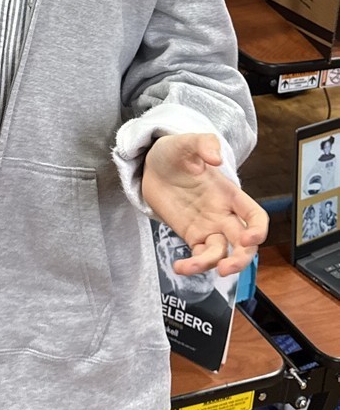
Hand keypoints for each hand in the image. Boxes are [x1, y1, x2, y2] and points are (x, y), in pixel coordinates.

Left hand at [142, 133, 268, 276]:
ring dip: (214, 265)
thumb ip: (204, 144)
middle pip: (244, 244)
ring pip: (222, 254)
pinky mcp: (191, 236)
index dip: (258, 229)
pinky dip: (193, 266)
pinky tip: (179, 267)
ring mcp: (208, 227)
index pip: (255, 215)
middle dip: (241, 259)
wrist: (150, 166)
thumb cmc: (174, 153)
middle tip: (227, 267)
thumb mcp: (186, 142)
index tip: (250, 238)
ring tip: (192, 266)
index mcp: (229, 194)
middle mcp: (223, 214)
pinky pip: (199, 256)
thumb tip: (216, 158)